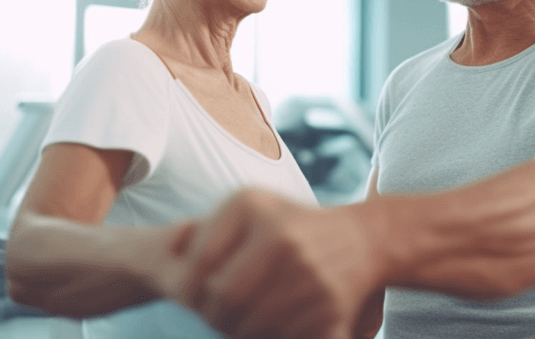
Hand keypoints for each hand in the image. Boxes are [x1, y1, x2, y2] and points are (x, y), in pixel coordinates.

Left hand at [175, 189, 386, 338]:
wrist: (362, 240)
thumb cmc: (291, 225)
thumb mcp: (249, 209)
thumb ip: (204, 227)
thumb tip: (172, 248)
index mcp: (253, 208)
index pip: (198, 261)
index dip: (187, 285)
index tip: (194, 292)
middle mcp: (280, 238)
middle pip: (221, 299)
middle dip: (212, 314)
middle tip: (217, 315)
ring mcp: (306, 274)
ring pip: (247, 326)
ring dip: (238, 331)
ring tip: (242, 320)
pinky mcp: (326, 308)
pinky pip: (278, 338)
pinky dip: (269, 337)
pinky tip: (271, 324)